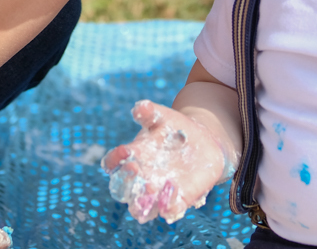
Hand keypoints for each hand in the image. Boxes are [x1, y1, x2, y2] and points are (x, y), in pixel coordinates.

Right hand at [101, 100, 228, 223]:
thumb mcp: (162, 117)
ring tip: (150, 191)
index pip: (114, 163)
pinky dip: (169, 210)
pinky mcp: (179, 200)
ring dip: (143, 205)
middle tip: (135, 171)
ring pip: (143, 208)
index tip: (123, 152)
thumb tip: (140, 106)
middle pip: (125, 190)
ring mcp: (159, 192)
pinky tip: (172, 207)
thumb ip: (149, 113)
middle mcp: (141, 179)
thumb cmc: (174, 128)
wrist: (202, 141)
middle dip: (127, 183)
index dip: (114, 160)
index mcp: (133, 157)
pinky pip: (170, 211)